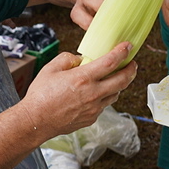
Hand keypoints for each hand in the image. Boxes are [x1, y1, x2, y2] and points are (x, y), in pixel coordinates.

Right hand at [22, 44, 136, 137]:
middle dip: (131, 69)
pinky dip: (105, 97)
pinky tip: (98, 93)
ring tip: (116, 77)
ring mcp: (94, 108)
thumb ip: (67, 59)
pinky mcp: (92, 118)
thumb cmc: (40, 96)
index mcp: (83, 78)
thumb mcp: (50, 69)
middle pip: (122, 80)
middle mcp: (92, 93)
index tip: (128, 46)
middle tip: (132, 63)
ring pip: (116, 93)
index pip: (111, 62)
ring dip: (119, 84)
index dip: (122, 52)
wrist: (36, 121)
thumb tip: (80, 59)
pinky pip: (104, 105)